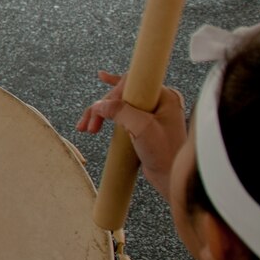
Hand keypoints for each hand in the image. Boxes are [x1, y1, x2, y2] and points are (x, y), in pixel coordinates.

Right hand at [77, 69, 187, 188]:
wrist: (172, 177)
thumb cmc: (165, 153)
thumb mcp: (142, 127)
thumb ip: (119, 111)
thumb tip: (98, 105)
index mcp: (164, 97)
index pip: (133, 81)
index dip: (114, 90)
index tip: (103, 102)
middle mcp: (158, 102)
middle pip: (122, 95)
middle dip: (102, 107)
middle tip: (90, 123)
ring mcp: (151, 114)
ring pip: (118, 105)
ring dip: (100, 114)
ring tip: (87, 127)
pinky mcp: (144, 126)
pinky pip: (122, 114)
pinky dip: (107, 114)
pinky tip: (98, 105)